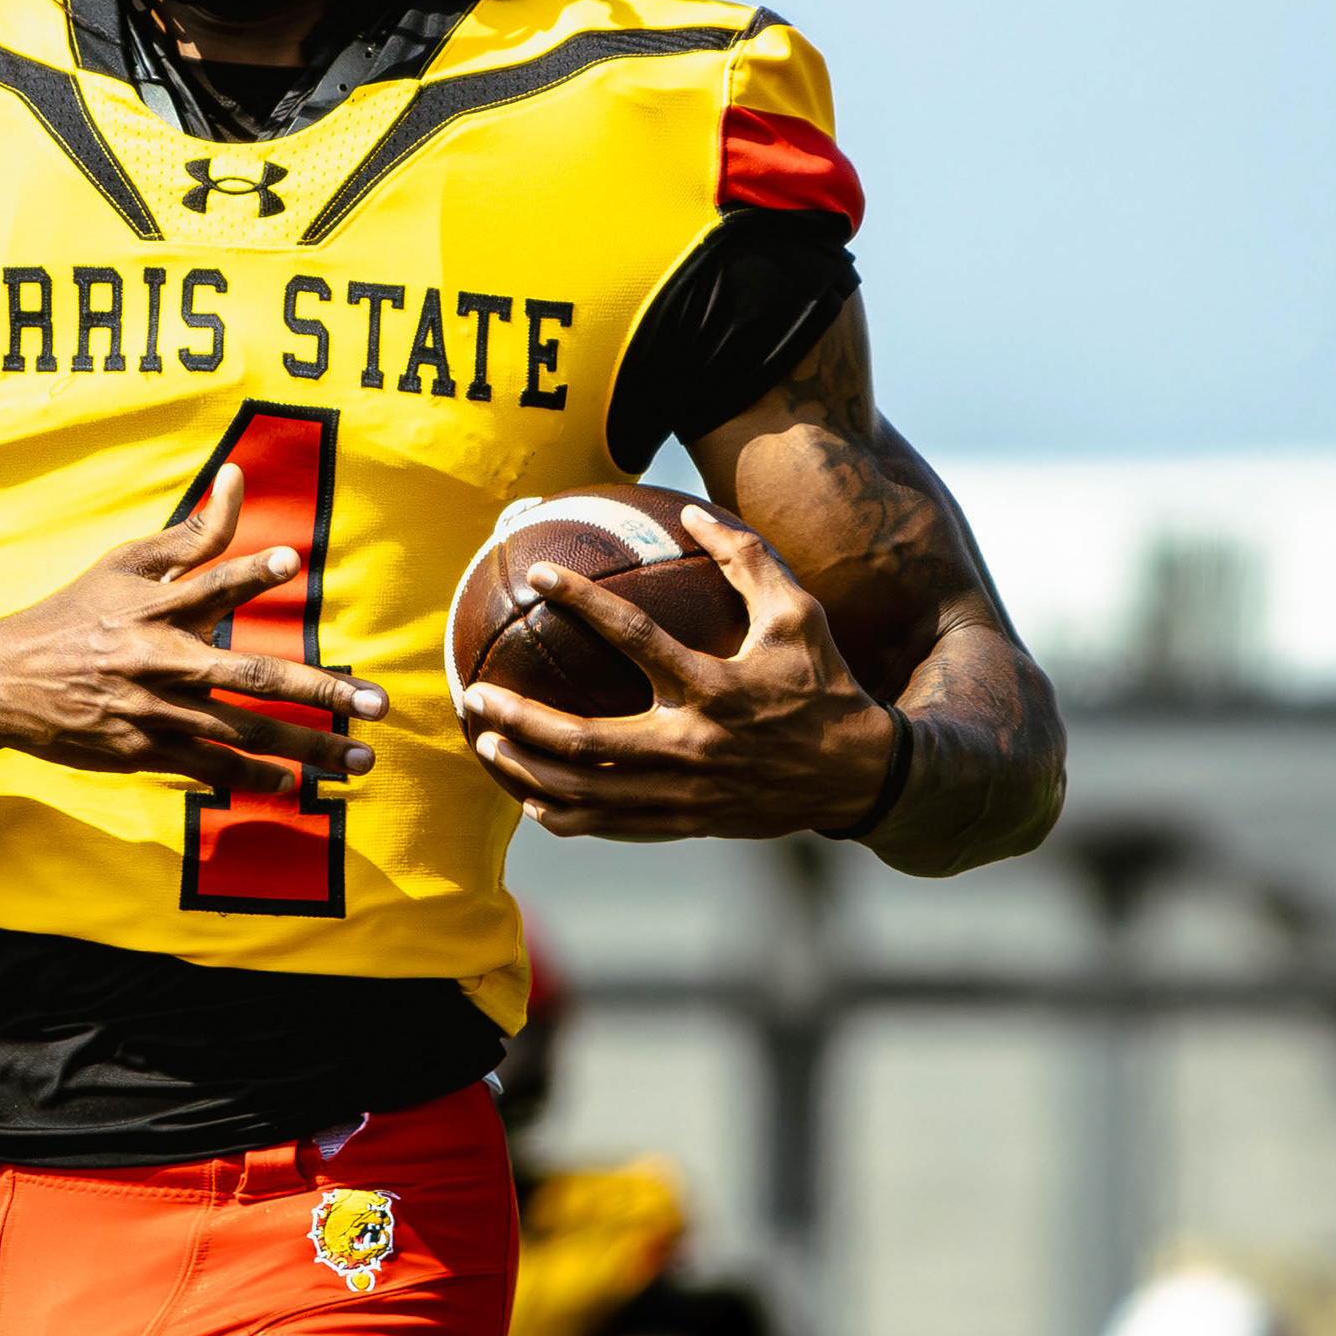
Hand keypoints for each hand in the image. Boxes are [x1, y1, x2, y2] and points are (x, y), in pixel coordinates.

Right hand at [0, 463, 387, 794]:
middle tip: (378, 704)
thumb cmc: (76, 613)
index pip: (207, 583)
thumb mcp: (126, 564)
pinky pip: (208, 766)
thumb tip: (238, 475)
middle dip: (322, 691)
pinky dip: (253, 776)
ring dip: (307, 746)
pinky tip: (296, 783)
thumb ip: (193, 532)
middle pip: (251, 676)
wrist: (4, 682)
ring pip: (243, 733)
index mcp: (152, 607)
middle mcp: (157, 660)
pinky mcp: (141, 752)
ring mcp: (151, 713)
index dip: (248, 571)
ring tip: (360, 758)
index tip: (292, 560)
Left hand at [461, 503, 896, 840]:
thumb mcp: (799, 615)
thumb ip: (747, 561)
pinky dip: (565, 812)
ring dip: (528, 768)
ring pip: (588, 790)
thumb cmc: (825, 685)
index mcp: (716, 686)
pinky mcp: (686, 820)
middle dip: (521, 719)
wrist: (860, 776)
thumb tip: (694, 511)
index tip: (540, 574)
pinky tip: (530, 797)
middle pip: (585, 738)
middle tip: (474, 694)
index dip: (583, 600)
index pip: (635, 635)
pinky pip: (611, 824)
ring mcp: (685, 791)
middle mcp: (692, 742)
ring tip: (484, 744)